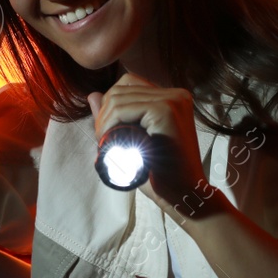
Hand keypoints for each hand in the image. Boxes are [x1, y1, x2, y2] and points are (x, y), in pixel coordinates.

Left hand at [87, 72, 223, 224]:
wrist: (185, 194)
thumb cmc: (160, 173)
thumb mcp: (134, 140)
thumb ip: (116, 116)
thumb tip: (92, 95)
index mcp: (172, 98)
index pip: (128, 83)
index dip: (110, 104)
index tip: (105, 132)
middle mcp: (175, 94)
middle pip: (121, 88)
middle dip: (104, 113)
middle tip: (102, 140)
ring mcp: (173, 100)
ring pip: (119, 97)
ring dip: (104, 121)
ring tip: (106, 143)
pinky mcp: (166, 111)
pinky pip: (123, 109)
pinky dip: (109, 124)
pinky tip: (109, 140)